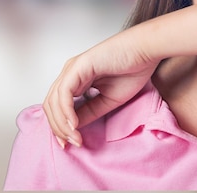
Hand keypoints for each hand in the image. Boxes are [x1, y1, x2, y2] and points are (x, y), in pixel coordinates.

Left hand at [42, 31, 158, 147]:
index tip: (69, 144)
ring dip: (62, 124)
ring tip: (75, 138)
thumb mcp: (108, 99)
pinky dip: (66, 112)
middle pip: (51, 105)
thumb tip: (73, 127)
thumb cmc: (133, 69)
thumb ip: (89, 111)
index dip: (59, 127)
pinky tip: (74, 125)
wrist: (146, 51)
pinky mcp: (78, 66)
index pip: (57, 106)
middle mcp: (70, 73)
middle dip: (58, 128)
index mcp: (76, 79)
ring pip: (54, 101)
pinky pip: (64, 93)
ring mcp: (72, 68)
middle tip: (71, 144)